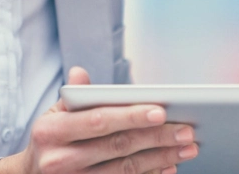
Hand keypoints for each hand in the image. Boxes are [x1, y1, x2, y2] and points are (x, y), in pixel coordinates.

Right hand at [0, 67, 198, 173]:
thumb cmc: (51, 138)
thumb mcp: (54, 113)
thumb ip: (74, 96)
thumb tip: (80, 73)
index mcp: (51, 131)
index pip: (98, 121)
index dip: (131, 116)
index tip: (161, 111)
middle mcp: (60, 160)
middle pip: (118, 147)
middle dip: (157, 138)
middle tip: (187, 131)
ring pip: (126, 170)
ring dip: (161, 158)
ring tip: (187, 148)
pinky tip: (169, 166)